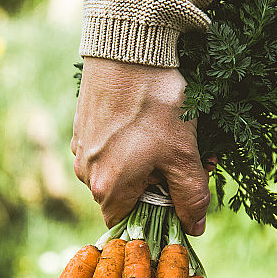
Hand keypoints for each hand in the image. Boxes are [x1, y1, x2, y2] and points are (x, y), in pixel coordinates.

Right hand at [71, 57, 211, 234]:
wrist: (128, 48)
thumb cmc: (157, 106)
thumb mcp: (183, 155)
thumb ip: (191, 197)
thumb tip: (194, 229)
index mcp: (107, 188)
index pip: (128, 223)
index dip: (156, 216)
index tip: (180, 198)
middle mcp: (86, 172)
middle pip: (125, 196)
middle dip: (159, 185)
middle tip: (189, 163)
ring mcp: (81, 147)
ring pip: (118, 170)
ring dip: (148, 164)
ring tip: (176, 139)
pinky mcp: (82, 124)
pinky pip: (109, 147)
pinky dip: (132, 144)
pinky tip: (152, 121)